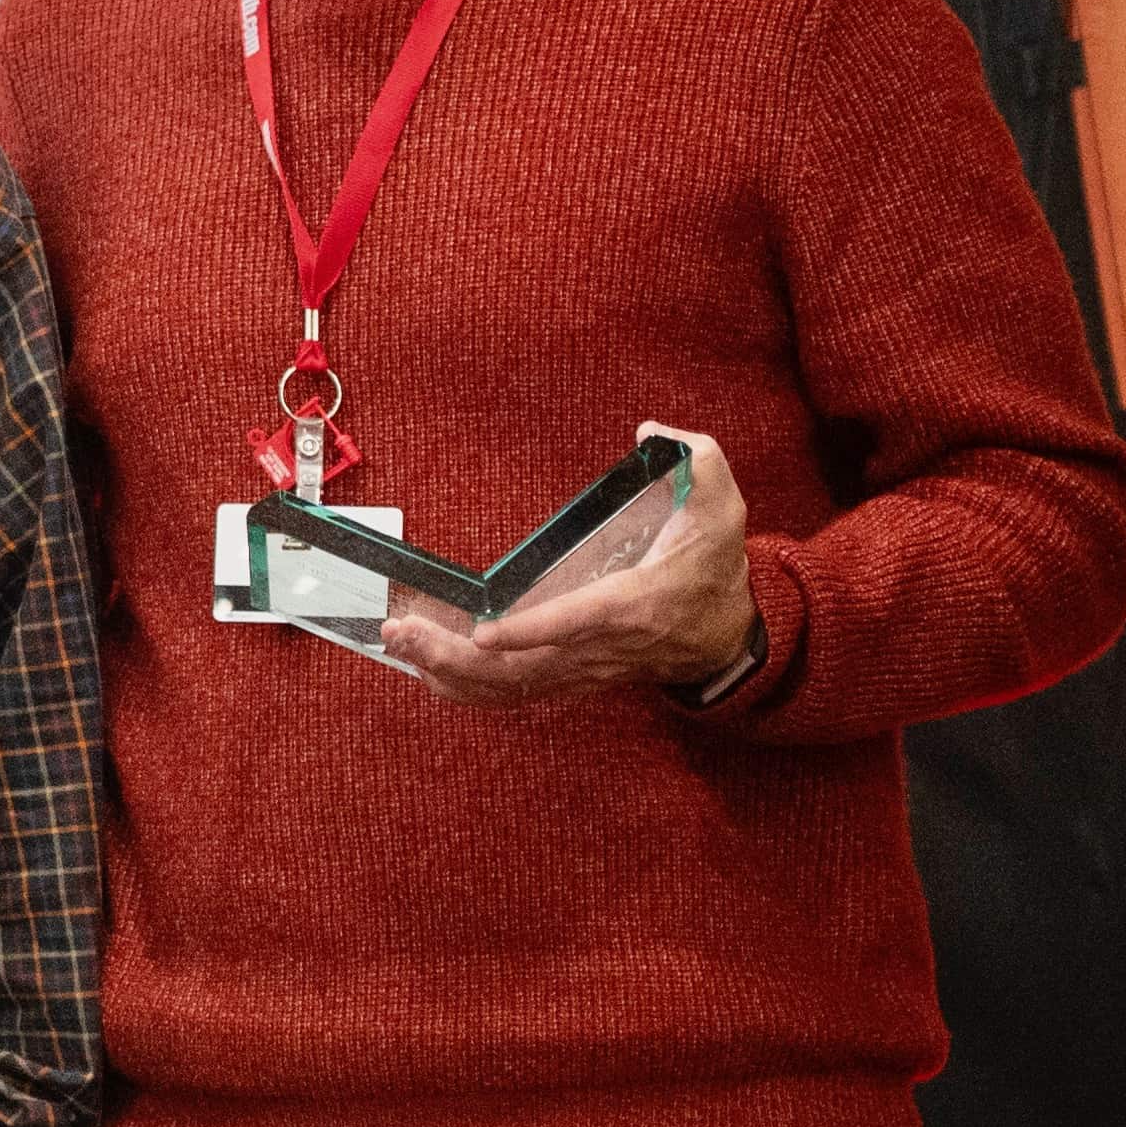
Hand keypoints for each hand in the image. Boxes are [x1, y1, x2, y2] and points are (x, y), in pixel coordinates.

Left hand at [381, 421, 758, 706]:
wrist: (726, 637)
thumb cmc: (714, 568)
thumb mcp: (722, 508)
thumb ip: (699, 461)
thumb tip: (652, 431)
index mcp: (632, 604)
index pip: (576, 622)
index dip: (529, 632)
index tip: (483, 634)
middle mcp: (600, 647)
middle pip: (523, 667)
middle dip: (457, 657)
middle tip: (402, 633)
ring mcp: (582, 669)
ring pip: (510, 687)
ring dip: (449, 673)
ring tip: (399, 644)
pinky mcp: (570, 678)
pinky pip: (512, 695)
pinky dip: (466, 689)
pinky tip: (424, 670)